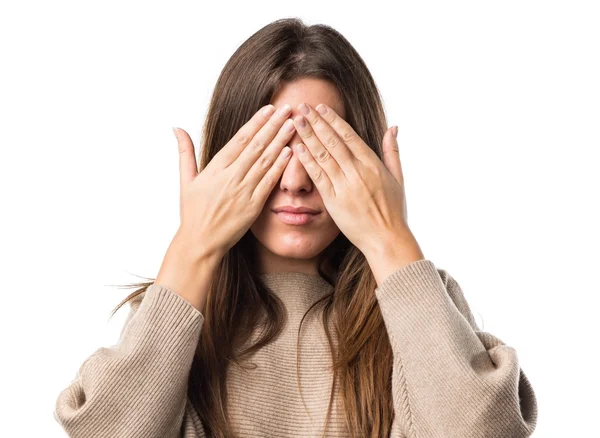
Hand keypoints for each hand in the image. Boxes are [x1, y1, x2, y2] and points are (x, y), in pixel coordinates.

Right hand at [174, 103, 295, 257]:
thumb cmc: (193, 213)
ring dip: (281, 141)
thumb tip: (177, 128)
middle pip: (256, 145)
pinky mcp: (253, 206)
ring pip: (265, 161)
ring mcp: (243, 191)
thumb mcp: (186, 180)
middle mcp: (230, 177)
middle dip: (274, 125)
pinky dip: (279, 167)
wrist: (200, 242)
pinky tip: (290, 153)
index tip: (269, 109)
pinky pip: (269, 182)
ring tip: (294, 125)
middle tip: (288, 109)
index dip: (256, 122)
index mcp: (215, 168)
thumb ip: (185, 152)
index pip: (240, 139)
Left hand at [292, 102, 421, 264]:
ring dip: (308, 136)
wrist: (386, 238)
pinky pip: (318, 177)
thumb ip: (392, 151)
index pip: (349, 136)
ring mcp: (345, 185)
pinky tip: (297, 148)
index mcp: (372, 164)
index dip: (333, 120)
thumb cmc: (392, 211)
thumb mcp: (397, 178)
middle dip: (316, 122)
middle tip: (302, 106)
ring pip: (323, 155)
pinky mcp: (334, 200)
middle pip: (333, 141)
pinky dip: (307, 161)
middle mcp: (358, 171)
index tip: (321, 108)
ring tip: (296, 121)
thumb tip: (393, 128)